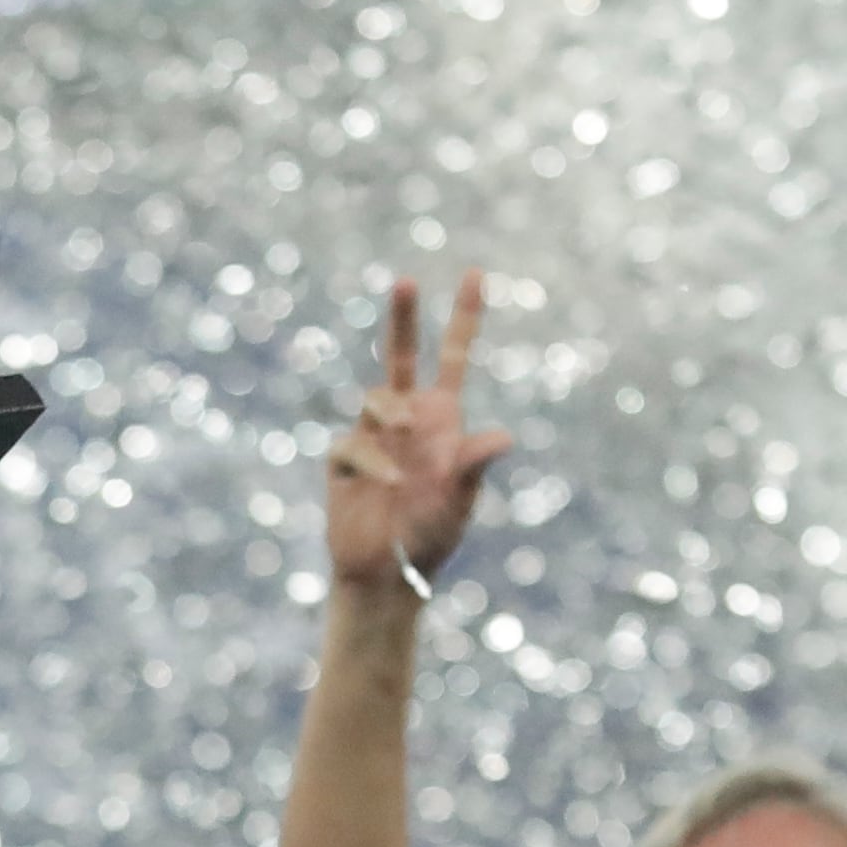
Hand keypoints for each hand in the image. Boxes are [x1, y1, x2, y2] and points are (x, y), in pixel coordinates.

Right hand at [328, 272, 514, 594]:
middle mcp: (407, 418)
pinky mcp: (345, 459)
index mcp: (443, 418)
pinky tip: (387, 483)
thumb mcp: (461, 498)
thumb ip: (474, 464)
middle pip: (402, 356)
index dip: (464, 317)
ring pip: (377, 397)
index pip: (454, 356)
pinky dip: (372, 459)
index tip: (474, 274)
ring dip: (392, 414)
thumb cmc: (432, 534)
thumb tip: (501, 437)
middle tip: (406, 280)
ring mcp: (373, 436)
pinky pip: (353, 442)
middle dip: (404, 319)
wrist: (387, 572)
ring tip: (404, 444)